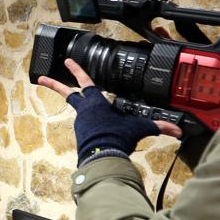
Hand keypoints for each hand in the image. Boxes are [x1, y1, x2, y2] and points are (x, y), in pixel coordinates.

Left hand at [38, 59, 181, 164]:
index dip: (77, 70)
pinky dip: (91, 125)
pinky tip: (99, 132)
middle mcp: (85, 110)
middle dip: (54, 84)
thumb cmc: (117, 138)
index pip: (85, 81)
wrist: (102, 158)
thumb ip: (158, 127)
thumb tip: (178, 130)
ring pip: (79, 111)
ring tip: (91, 113)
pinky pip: (85, 126)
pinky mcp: (81, 134)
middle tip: (42, 78)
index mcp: (95, 102)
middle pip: (67, 93)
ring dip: (82, 108)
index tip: (67, 61)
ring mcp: (80, 122)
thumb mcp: (138, 129)